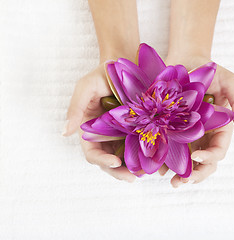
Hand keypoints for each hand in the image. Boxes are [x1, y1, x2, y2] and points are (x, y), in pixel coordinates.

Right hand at [63, 64, 135, 182]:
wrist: (124, 64)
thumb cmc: (102, 75)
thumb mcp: (85, 87)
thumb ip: (75, 109)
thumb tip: (64, 132)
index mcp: (90, 130)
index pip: (92, 152)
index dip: (102, 160)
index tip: (115, 162)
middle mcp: (105, 136)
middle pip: (109, 161)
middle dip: (120, 172)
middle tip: (133, 177)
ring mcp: (122, 134)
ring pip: (125, 158)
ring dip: (133, 169)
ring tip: (145, 173)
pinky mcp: (137, 130)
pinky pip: (139, 146)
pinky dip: (144, 156)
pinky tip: (153, 160)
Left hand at [162, 56, 233, 186]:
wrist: (186, 63)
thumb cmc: (211, 72)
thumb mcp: (230, 82)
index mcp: (220, 129)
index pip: (218, 150)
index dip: (210, 157)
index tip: (197, 157)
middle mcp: (204, 136)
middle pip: (203, 163)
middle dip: (194, 175)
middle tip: (181, 182)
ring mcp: (187, 135)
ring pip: (186, 161)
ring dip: (179, 174)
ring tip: (169, 181)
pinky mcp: (171, 131)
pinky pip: (169, 149)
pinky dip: (164, 159)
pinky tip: (156, 166)